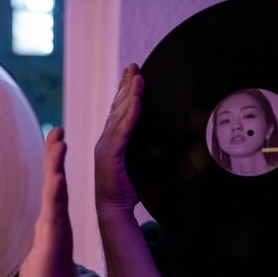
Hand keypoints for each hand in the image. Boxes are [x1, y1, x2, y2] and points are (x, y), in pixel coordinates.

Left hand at [19, 127, 76, 276]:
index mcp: (51, 218)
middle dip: (56, 155)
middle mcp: (56, 219)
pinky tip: (57, 179)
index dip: (53, 159)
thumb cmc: (43, 275)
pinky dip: (56, 195)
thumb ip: (40, 228)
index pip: (52, 182)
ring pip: (57, 192)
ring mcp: (57, 229)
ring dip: (57, 168)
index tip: (56, 134)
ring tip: (59, 145)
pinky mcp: (56, 241)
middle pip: (56, 180)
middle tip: (59, 130)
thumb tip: (36, 219)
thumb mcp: (37, 243)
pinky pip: (56, 213)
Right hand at [95, 64, 143, 217]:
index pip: (119, 112)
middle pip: (117, 107)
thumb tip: (171, 141)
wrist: (114, 210)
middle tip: (134, 66)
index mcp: (113, 141)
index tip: (133, 75)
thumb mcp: (144, 165)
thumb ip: (150, 150)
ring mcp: (105, 146)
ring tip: (137, 76)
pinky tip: (135, 99)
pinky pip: (122, 129)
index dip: (125, 92)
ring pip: (119, 114)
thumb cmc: (130, 191)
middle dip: (126, 85)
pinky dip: (129, 113)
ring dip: (129, 93)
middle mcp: (106, 140)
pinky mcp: (109, 154)